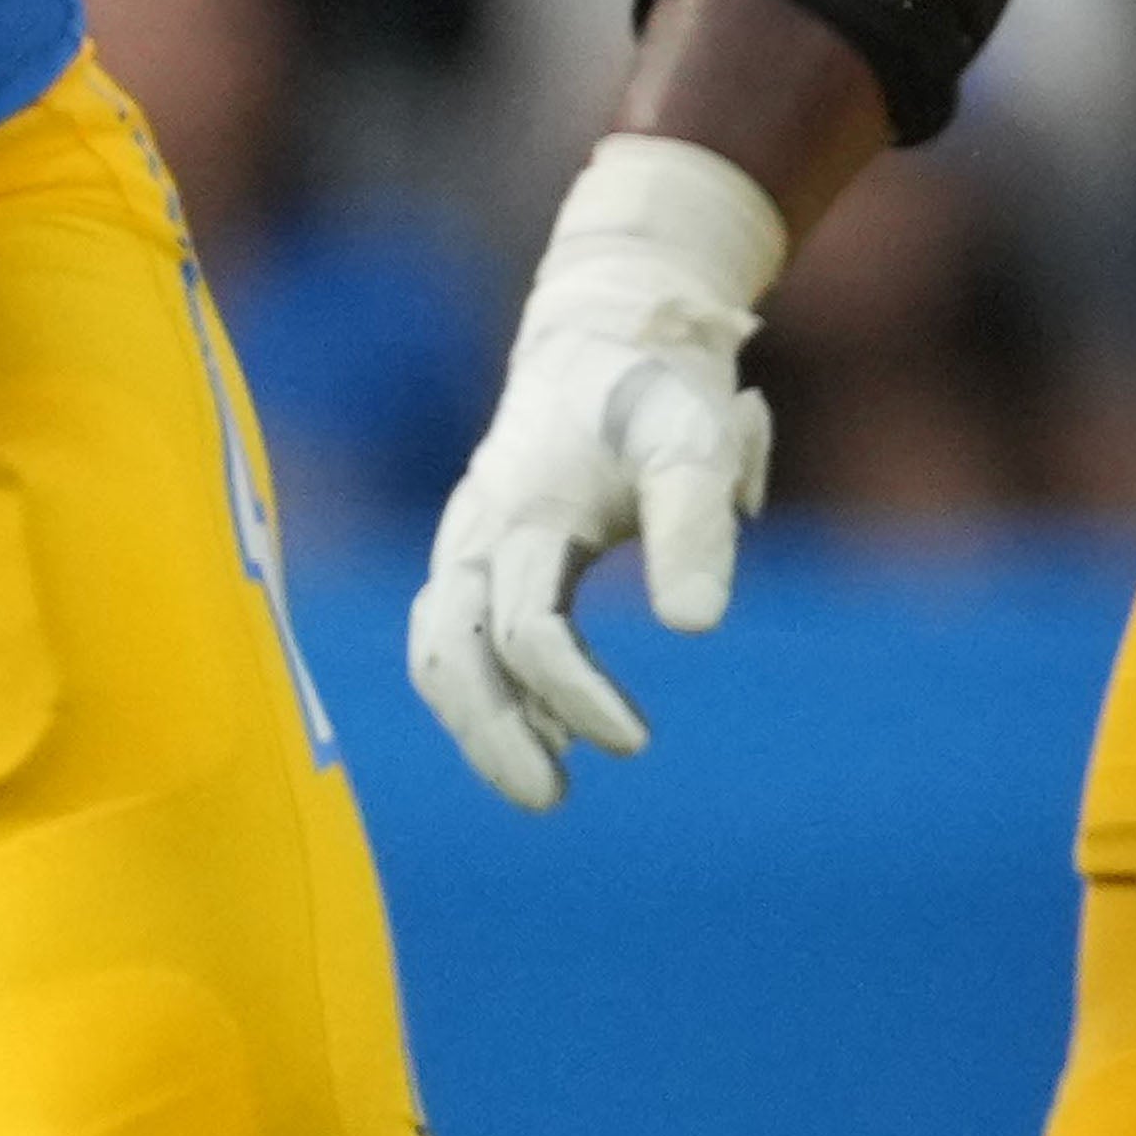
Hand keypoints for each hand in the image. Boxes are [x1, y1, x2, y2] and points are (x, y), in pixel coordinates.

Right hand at [407, 136, 788, 809]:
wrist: (608, 334)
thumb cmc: (659, 392)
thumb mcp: (695, 442)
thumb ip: (697, 526)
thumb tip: (696, 629)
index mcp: (525, 510)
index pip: (524, 626)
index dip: (572, 691)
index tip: (632, 745)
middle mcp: (476, 531)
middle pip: (449, 651)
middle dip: (490, 732)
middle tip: (551, 801)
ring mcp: (465, 541)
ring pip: (438, 648)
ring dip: (477, 721)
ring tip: (542, 785)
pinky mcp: (475, 551)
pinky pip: (452, 633)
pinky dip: (481, 688)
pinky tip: (544, 730)